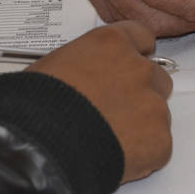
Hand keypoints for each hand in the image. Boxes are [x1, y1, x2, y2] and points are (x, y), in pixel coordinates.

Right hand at [27, 21, 172, 182]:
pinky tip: (115, 156)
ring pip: (158, 113)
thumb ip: (84, 64)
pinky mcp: (158, 139)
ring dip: (141, 124)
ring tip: (109, 138)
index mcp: (112, 43)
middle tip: (115, 111)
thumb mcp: (55, 65)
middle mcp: (138, 68)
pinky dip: (142, 154)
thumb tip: (83, 78)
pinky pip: (158, 146)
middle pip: (156, 77)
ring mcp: (152, 104)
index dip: (136, 54)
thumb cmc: (36, 107)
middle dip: (140, 93)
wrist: (41, 145)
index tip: (129, 65)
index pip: (142, 37)